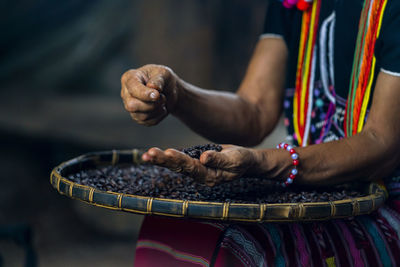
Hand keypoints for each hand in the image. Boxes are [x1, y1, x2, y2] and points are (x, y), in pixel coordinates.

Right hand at [121, 64, 178, 125]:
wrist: (169, 90)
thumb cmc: (164, 79)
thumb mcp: (164, 74)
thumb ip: (159, 79)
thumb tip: (153, 87)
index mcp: (129, 78)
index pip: (132, 88)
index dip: (144, 94)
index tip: (157, 95)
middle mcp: (126, 93)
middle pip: (131, 106)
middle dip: (151, 104)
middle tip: (162, 97)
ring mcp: (131, 106)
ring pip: (141, 116)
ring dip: (157, 110)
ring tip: (163, 100)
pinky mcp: (137, 117)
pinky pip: (147, 122)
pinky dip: (159, 116)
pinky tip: (161, 108)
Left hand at [142, 145, 259, 185]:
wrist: (245, 161)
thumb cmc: (242, 160)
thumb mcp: (235, 159)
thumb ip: (219, 159)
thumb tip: (203, 157)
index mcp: (210, 176)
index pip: (192, 168)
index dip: (180, 160)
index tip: (168, 152)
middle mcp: (200, 176)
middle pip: (180, 168)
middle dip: (164, 160)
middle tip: (149, 154)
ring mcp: (196, 170)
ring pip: (176, 165)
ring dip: (161, 159)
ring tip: (147, 154)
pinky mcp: (194, 163)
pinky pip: (178, 161)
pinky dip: (166, 157)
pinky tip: (153, 155)